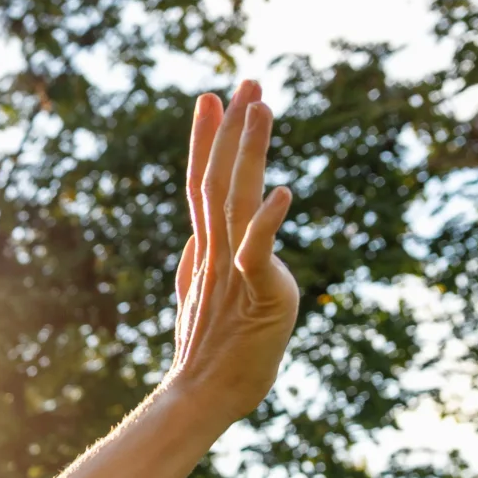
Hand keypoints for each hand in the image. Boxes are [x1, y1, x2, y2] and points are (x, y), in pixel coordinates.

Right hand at [166, 78, 299, 423]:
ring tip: (260, 108)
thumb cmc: (212, 355)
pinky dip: (268, 222)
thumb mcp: (204, 299)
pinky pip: (258, 252)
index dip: (205, 140)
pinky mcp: (256, 293)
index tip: (211, 98)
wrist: (204, 397)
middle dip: (231, 129)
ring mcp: (232, 270)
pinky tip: (282, 191)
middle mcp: (215, 252)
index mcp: (206, 251)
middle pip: (218, 179)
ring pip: (237, 200)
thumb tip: (194, 241)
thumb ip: (199, 265)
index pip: (202, 184)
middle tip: (246, 81)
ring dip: (248, 153)